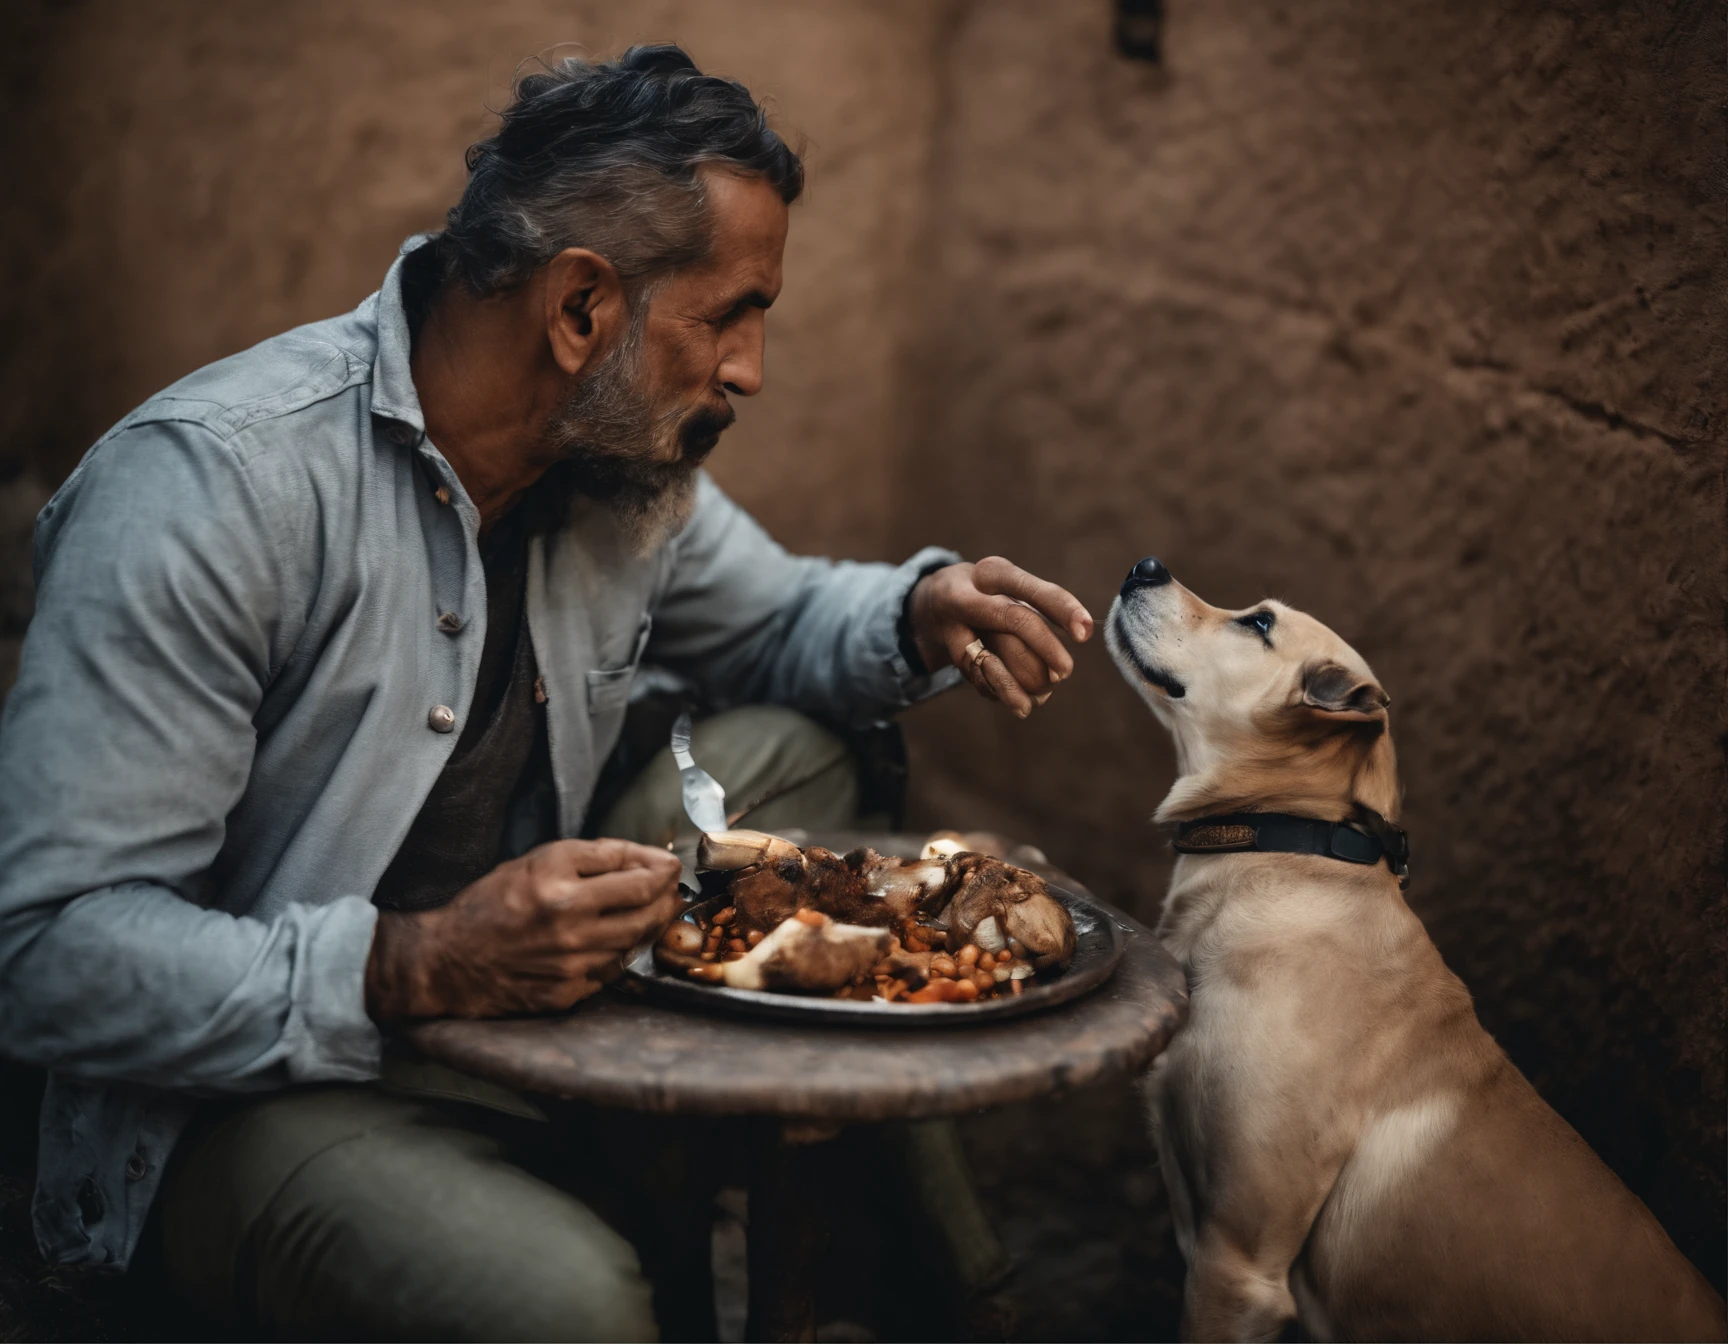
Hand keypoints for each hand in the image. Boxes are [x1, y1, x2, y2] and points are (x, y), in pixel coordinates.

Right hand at [365, 838, 682, 1020]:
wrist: (447, 961)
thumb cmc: (490, 904)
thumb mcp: (537, 861)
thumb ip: (594, 857)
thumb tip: (644, 859)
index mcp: (562, 890)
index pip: (639, 879)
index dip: (663, 870)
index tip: (670, 865)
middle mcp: (570, 929)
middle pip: (647, 913)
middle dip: (666, 898)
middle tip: (671, 889)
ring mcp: (572, 967)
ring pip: (634, 943)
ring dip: (648, 925)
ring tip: (647, 910)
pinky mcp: (568, 994)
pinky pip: (612, 971)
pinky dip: (620, 953)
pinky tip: (615, 940)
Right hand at [907, 556, 1093, 716]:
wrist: (930, 604)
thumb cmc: (987, 593)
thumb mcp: (1009, 584)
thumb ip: (1042, 604)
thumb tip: (1081, 631)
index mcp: (992, 573)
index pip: (1033, 589)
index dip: (1062, 609)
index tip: (1084, 632)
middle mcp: (969, 597)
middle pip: (1016, 621)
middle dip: (1046, 651)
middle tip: (1065, 672)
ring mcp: (954, 628)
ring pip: (992, 659)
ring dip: (1023, 682)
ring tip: (1043, 696)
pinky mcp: (948, 655)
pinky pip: (979, 679)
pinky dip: (1003, 692)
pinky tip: (1019, 700)